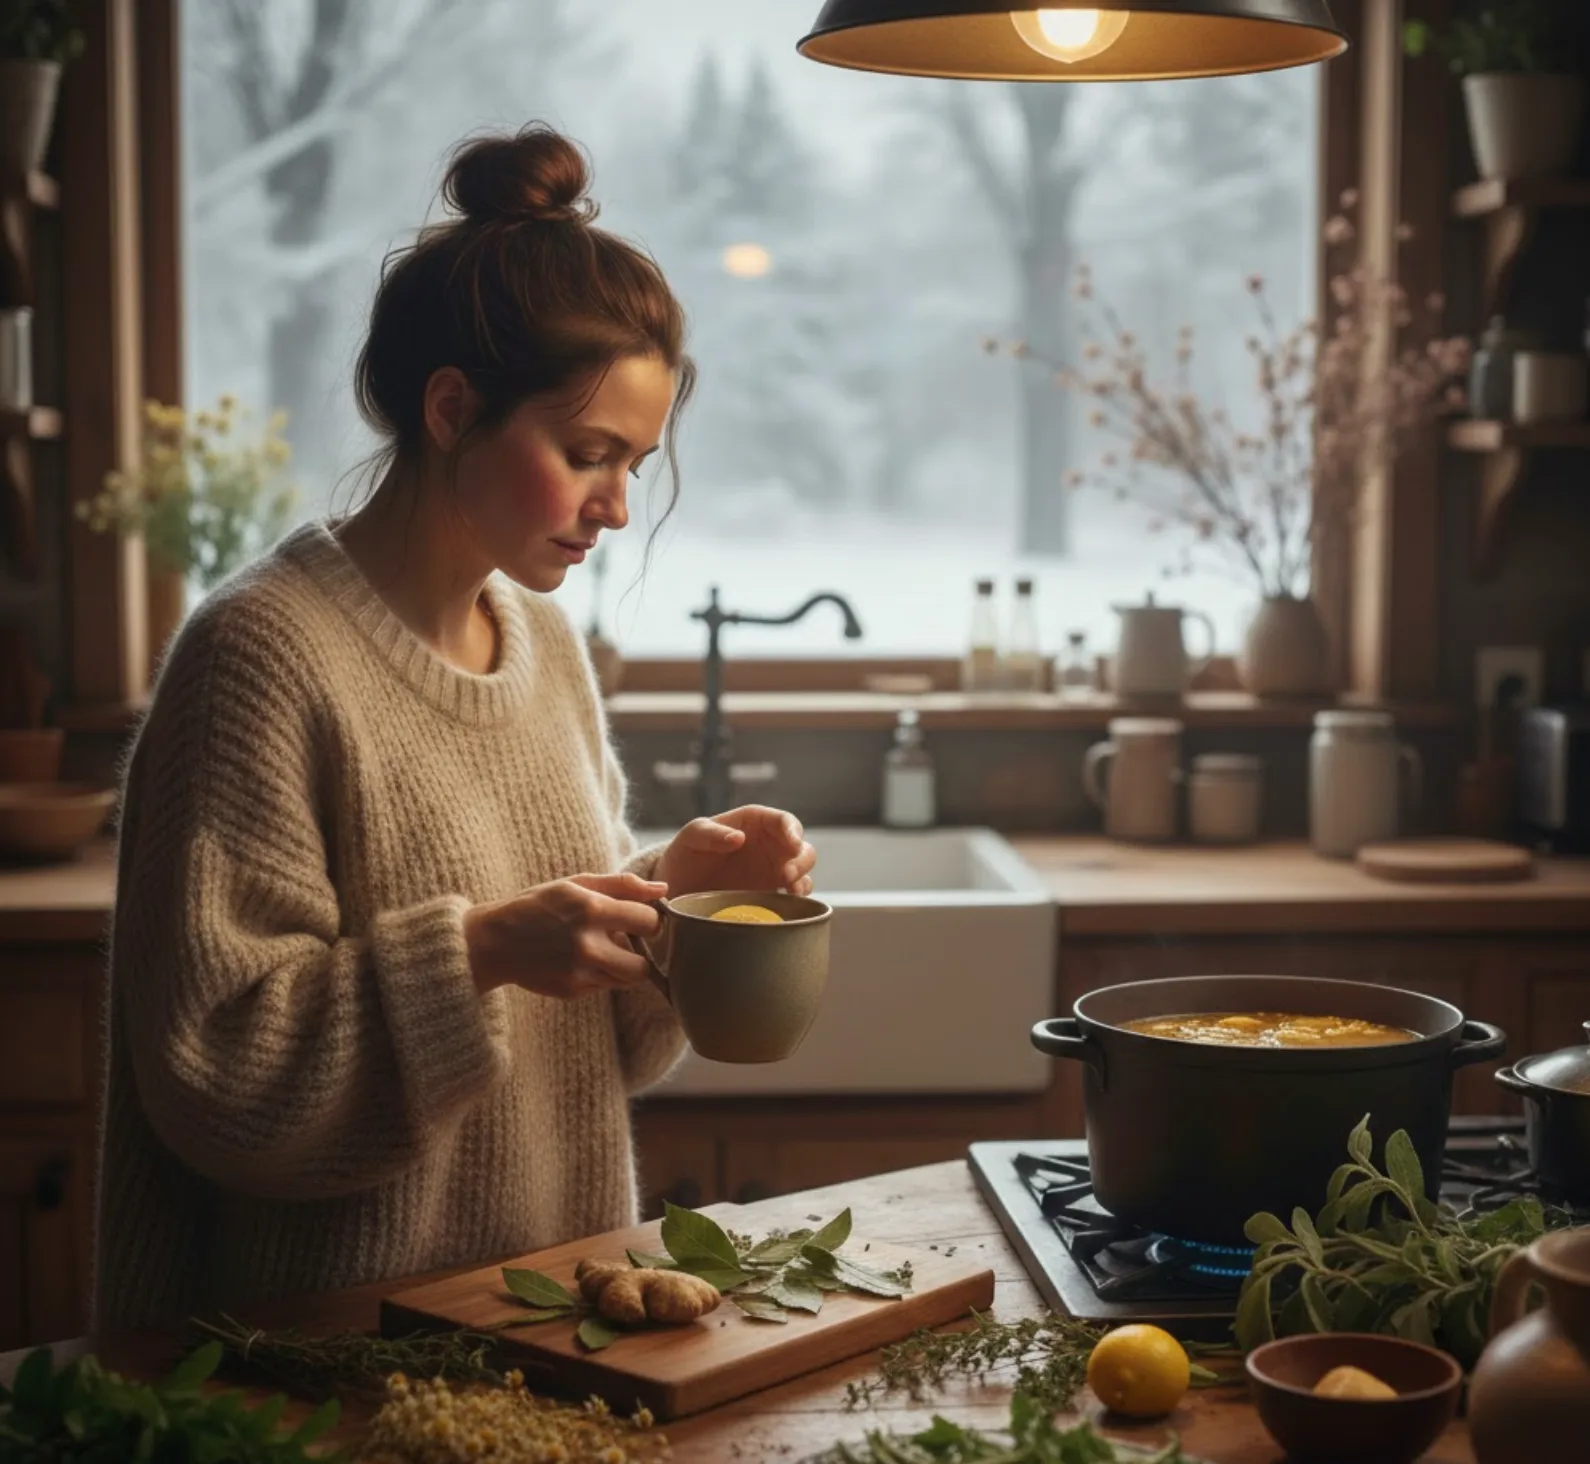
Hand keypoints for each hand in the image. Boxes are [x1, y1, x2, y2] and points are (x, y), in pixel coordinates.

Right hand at [462, 873, 665, 998]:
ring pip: (627, 981)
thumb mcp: (576, 884)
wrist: (494, 942)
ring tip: (607, 950)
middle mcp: (587, 946)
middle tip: (631, 942)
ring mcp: (579, 974)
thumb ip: (622, 885)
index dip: (651, 919)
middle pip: (644, 966)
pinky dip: (602, 975)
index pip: (649, 921)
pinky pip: (605, 987)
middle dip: (644, 954)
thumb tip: (663, 888)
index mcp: (591, 910)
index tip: (642, 918)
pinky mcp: (572, 992)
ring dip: (625, 967)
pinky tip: (583, 961)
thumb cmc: (538, 906)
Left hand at [654, 805, 816, 898]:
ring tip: (790, 891)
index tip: (792, 844)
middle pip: (801, 848)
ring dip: (802, 880)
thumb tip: (739, 838)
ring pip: (802, 872)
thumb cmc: (686, 851)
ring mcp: (772, 871)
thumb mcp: (693, 836)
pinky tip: (789, 905)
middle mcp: (770, 845)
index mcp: (756, 823)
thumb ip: (712, 834)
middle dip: (800, 860)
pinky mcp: (770, 895)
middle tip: (786, 874)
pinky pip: (792, 896)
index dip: (793, 831)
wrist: (677, 886)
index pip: (784, 821)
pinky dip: (796, 901)